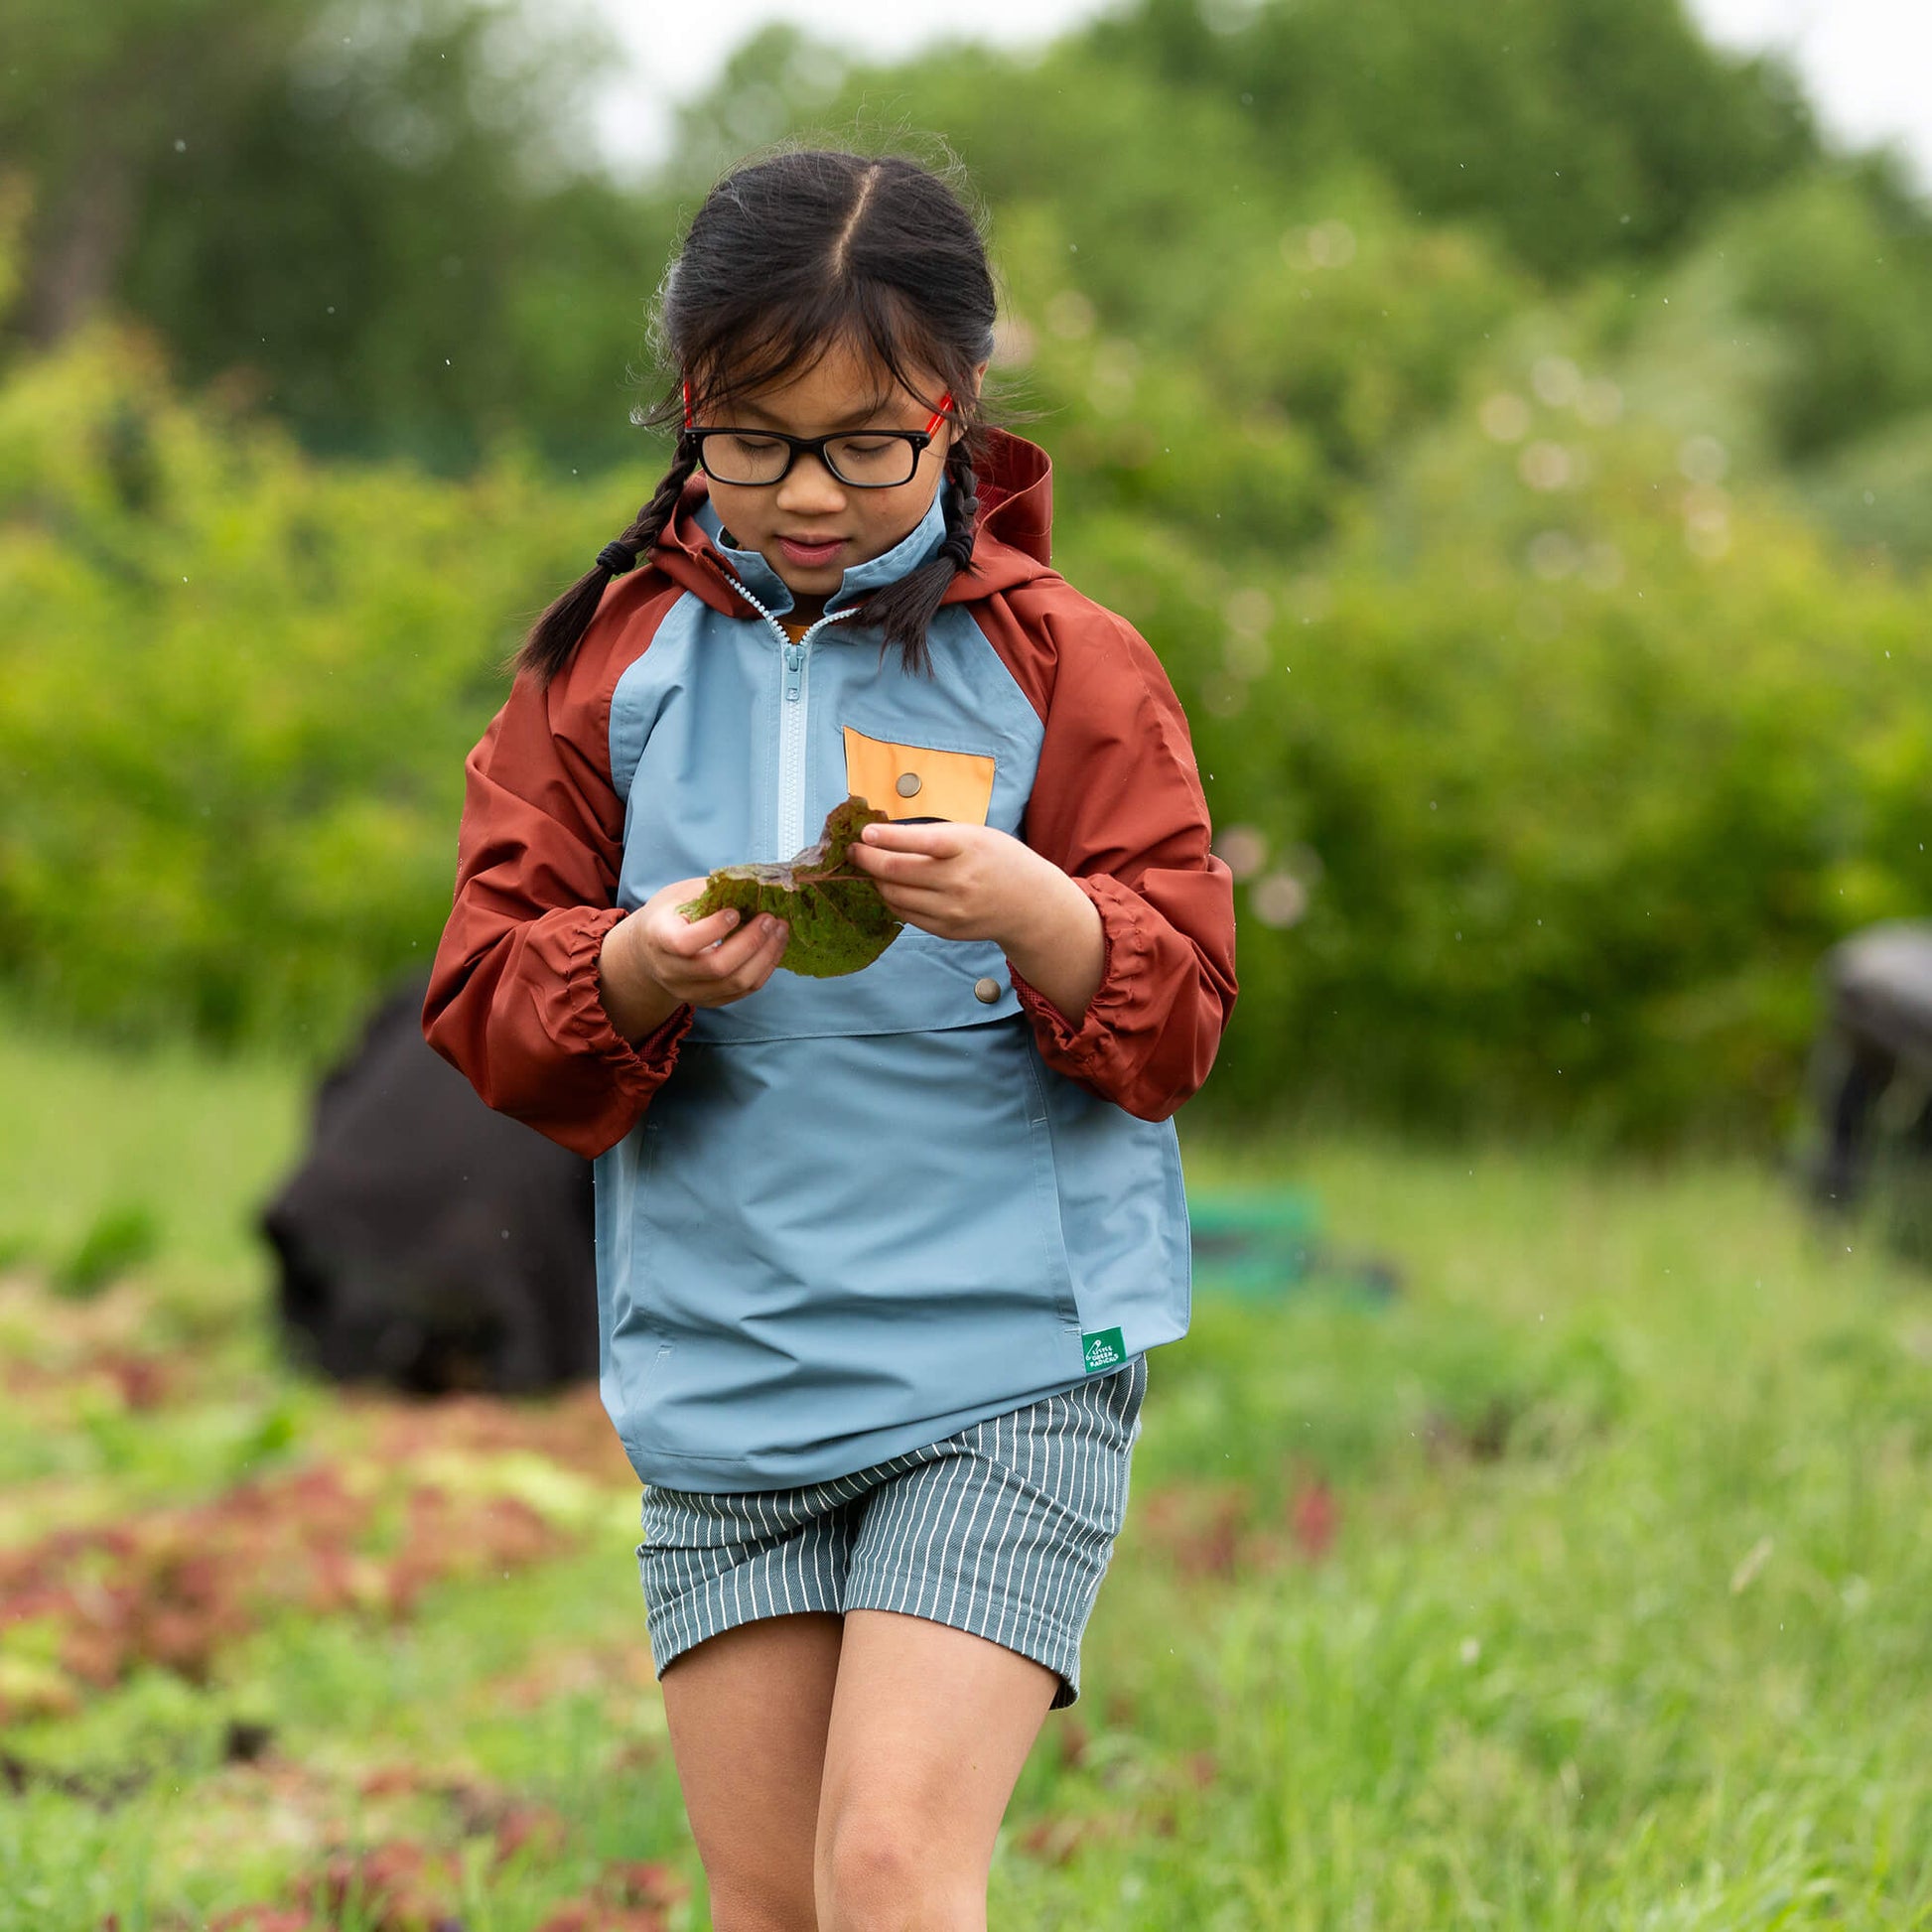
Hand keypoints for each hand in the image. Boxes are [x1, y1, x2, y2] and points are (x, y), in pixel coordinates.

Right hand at [597, 876, 789, 1041]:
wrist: (649, 953)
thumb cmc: (668, 917)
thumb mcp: (680, 895)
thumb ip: (712, 891)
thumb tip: (755, 885)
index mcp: (658, 939)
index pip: (684, 943)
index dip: (714, 929)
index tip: (735, 911)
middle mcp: (671, 972)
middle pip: (717, 967)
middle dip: (752, 942)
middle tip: (770, 919)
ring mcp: (689, 991)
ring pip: (736, 983)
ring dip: (766, 956)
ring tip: (780, 931)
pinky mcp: (708, 1001)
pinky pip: (743, 992)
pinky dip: (764, 969)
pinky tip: (774, 947)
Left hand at [848, 819, 1105, 1021]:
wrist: (1029, 904)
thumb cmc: (997, 860)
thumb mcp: (974, 835)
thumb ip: (934, 835)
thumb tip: (884, 834)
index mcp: (966, 848)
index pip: (920, 841)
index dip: (887, 837)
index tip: (864, 832)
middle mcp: (958, 880)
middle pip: (896, 872)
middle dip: (866, 859)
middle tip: (853, 850)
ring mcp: (951, 909)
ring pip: (894, 895)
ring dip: (875, 880)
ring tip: (868, 867)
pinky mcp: (945, 929)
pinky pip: (904, 914)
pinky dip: (891, 898)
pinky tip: (889, 886)